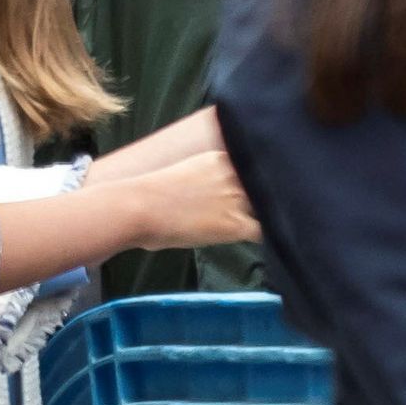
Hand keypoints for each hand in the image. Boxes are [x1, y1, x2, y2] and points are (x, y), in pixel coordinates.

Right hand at [134, 147, 259, 251]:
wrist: (138, 208)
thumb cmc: (148, 196)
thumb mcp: (183, 176)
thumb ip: (205, 183)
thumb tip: (210, 200)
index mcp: (218, 159)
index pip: (251, 170)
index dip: (255, 184)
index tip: (254, 195)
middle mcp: (232, 174)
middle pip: (263, 187)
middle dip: (264, 200)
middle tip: (260, 215)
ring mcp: (236, 198)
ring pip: (267, 209)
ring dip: (266, 218)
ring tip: (263, 230)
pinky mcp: (236, 223)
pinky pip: (264, 232)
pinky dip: (266, 239)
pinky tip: (263, 245)